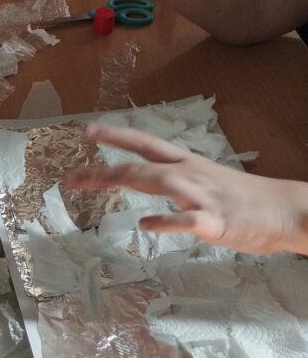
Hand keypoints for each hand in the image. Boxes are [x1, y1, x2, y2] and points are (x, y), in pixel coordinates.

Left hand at [64, 124, 307, 255]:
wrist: (286, 209)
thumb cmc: (244, 198)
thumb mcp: (205, 181)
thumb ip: (175, 184)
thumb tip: (148, 195)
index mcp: (186, 164)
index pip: (145, 143)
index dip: (116, 136)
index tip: (86, 132)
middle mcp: (189, 174)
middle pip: (140, 165)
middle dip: (103, 169)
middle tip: (71, 177)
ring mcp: (201, 196)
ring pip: (158, 182)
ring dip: (123, 180)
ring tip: (94, 182)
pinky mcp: (215, 221)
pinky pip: (186, 220)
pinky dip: (165, 221)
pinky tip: (146, 225)